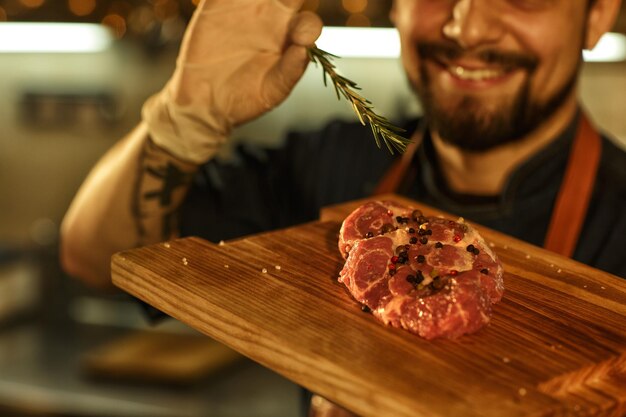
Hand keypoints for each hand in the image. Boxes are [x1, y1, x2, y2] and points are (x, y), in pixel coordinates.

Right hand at [142, 0, 322, 162]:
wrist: (206, 100)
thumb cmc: (245, 98)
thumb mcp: (271, 90)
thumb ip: (290, 70)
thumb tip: (304, 48)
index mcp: (292, 37)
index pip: (308, 22)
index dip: (308, 25)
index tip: (297, 34)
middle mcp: (274, 16)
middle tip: (280, 4)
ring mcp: (247, 5)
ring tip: (251, 0)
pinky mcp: (219, 2)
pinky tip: (228, 0)